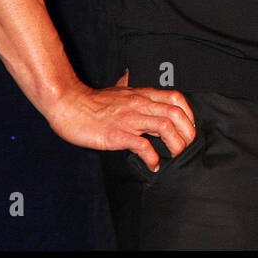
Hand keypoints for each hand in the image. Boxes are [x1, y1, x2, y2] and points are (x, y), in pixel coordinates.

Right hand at [44, 70, 195, 171]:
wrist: (67, 105)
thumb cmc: (93, 102)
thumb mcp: (120, 92)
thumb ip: (136, 95)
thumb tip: (148, 98)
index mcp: (142, 95)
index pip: (175, 98)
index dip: (189, 113)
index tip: (190, 128)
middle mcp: (139, 104)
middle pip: (175, 114)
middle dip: (188, 132)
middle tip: (187, 146)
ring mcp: (129, 119)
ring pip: (164, 127)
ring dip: (176, 144)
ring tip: (175, 155)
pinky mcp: (117, 134)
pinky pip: (142, 145)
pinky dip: (153, 157)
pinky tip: (154, 165)